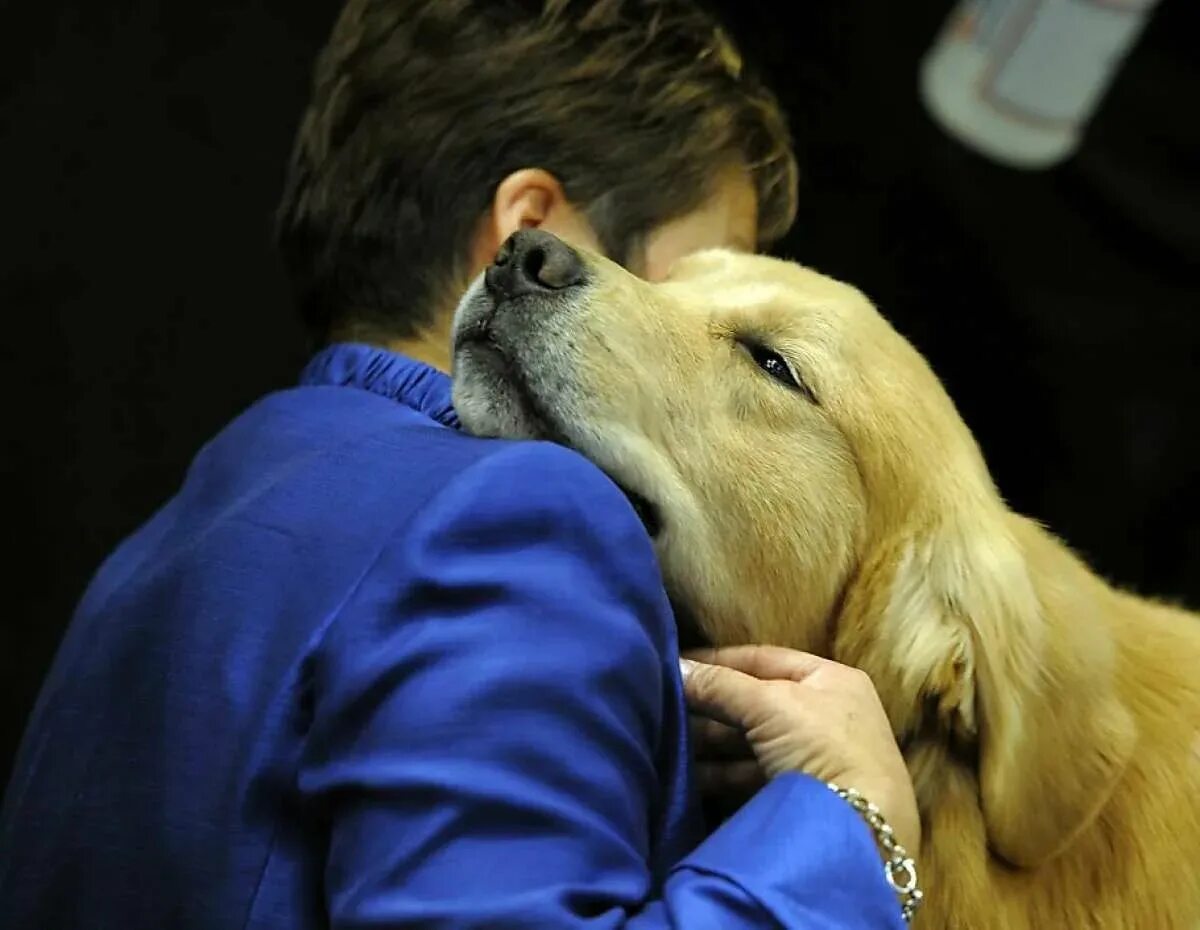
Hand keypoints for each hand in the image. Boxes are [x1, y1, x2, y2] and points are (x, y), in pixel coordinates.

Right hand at [681, 646, 919, 852]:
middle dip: (709, 705)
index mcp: (830, 679)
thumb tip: (674, 665)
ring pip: (749, 740)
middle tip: (663, 706)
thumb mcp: (768, 704)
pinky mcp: (798, 794)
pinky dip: (720, 773)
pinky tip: (688, 777)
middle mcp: (825, 713)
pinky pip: (749, 774)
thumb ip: (718, 684)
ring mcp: (813, 756)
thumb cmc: (822, 746)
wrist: (861, 829)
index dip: (717, 661)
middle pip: (753, 700)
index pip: (763, 658)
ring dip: (709, 741)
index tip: (675, 664)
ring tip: (667, 742)